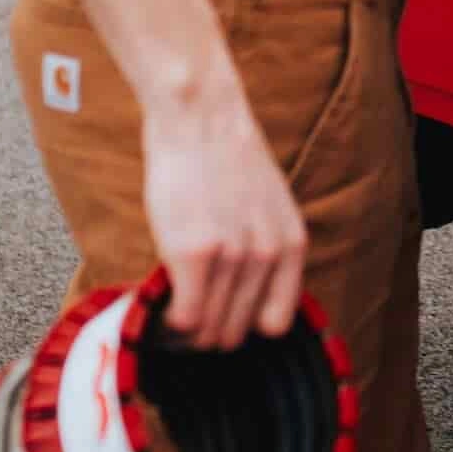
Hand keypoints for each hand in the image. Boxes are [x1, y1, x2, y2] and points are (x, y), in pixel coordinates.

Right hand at [142, 76, 306, 350]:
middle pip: (236, 334)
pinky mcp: (194, 253)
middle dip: (208, 333)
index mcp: (291, 245)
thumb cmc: (226, 160)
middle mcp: (269, 254)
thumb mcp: (267, 208)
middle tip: (184, 317)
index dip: (244, 328)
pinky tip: (161, 308)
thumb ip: (264, 251)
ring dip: (185, 332)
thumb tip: (242, 303)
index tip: (220, 320)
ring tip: (170, 313)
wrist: (201, 117)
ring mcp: (234, 256)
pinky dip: (168, 325)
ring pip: (207, 333)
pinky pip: (184, 319)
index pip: (276, 323)